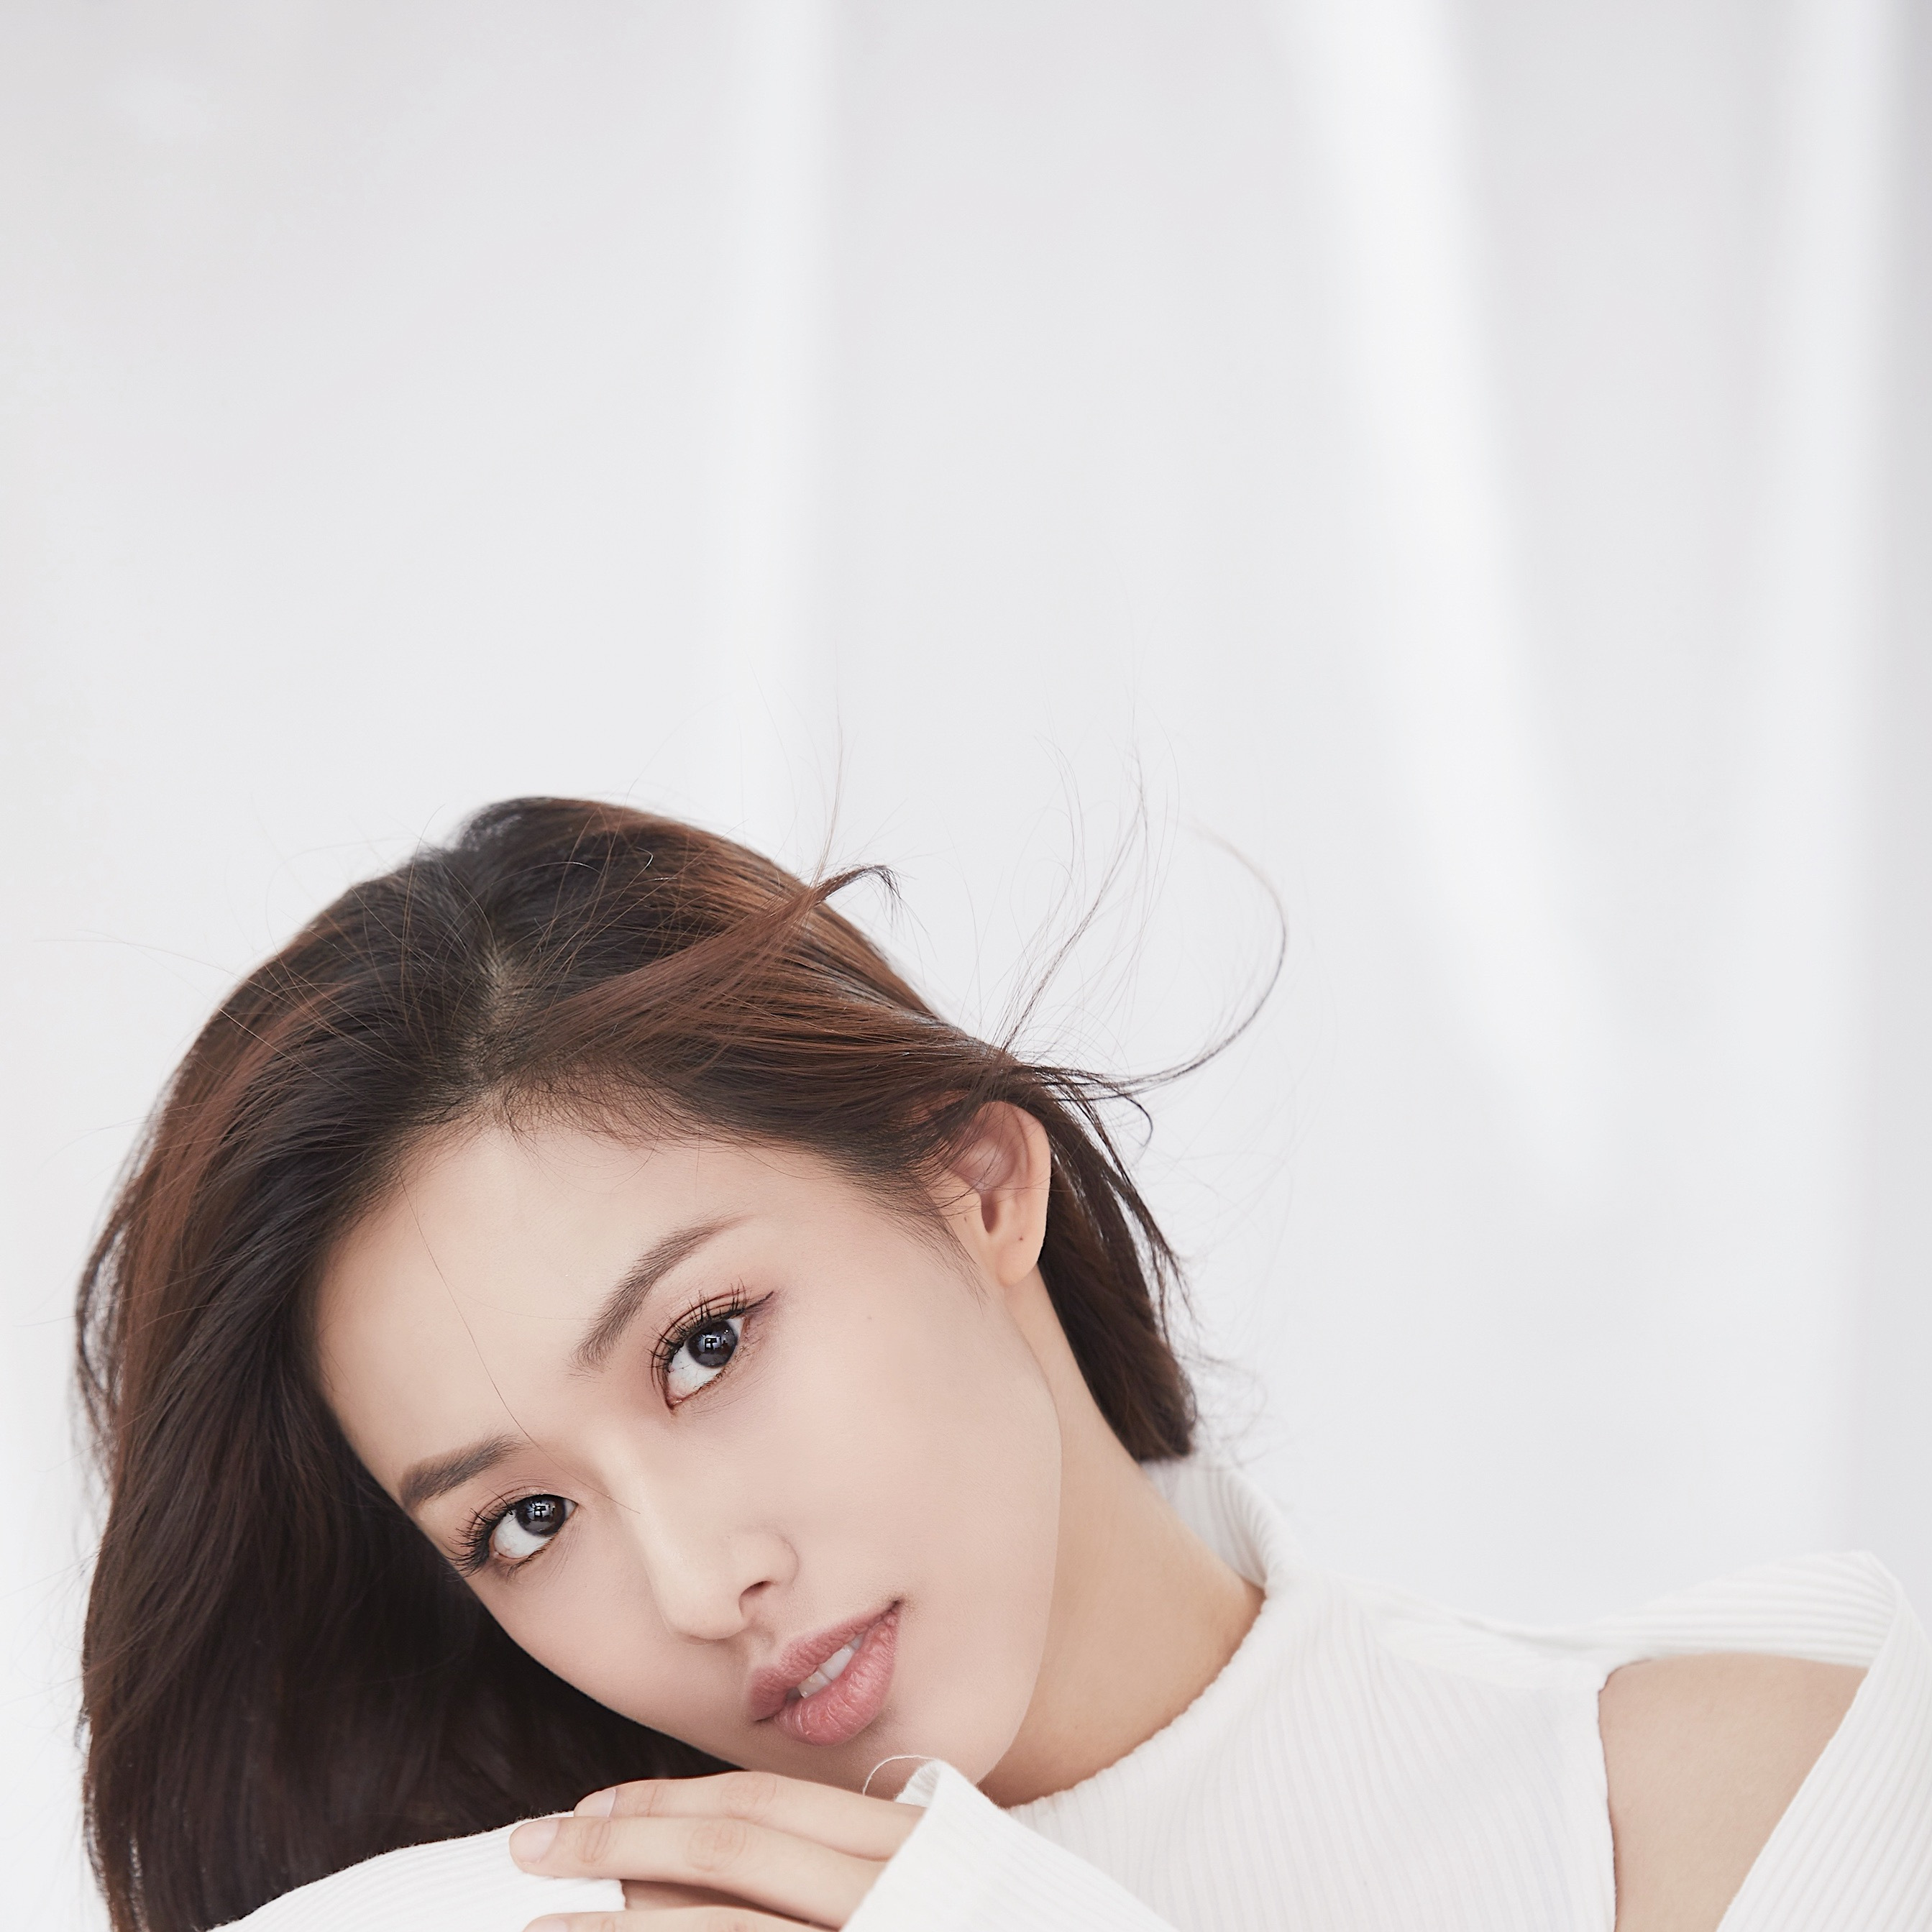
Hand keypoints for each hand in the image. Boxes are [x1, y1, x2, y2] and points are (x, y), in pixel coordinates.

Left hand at [510, 1768, 924, 1928]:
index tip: (588, 1812)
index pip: (763, 1805)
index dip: (666, 1801)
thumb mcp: (966, 1879)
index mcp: (914, 1848)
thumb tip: (746, 1837)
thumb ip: (882, 1851)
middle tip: (528, 1848)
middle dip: (618, 1846)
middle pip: (731, 1855)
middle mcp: (893, 1900)